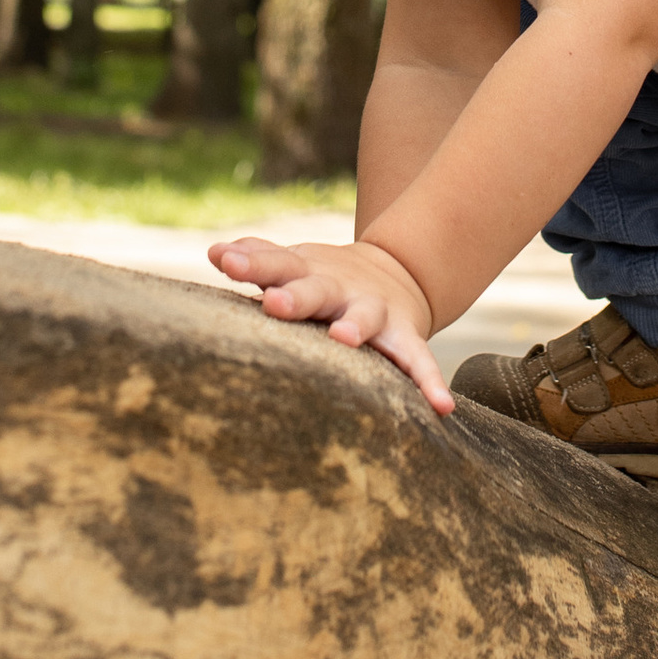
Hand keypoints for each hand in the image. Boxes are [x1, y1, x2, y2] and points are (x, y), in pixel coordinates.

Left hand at [207, 230, 452, 412]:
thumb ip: (258, 258)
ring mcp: (374, 311)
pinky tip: (441, 407)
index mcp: (306, 272)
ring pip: (364, 318)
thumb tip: (216, 251)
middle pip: (315, 289)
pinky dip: (430, 381)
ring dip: (355, 326)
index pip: (274, 264)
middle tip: (274, 302)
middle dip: (297, 296)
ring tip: (345, 338)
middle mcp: (340, 290)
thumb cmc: (322, 278)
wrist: (396, 273)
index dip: (250, 263)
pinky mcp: (404, 337)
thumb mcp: (295, 264)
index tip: (225, 262)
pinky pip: (419, 360)